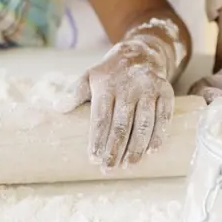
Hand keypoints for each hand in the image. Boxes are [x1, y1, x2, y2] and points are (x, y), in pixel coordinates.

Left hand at [56, 39, 174, 168]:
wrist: (139, 53)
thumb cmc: (109, 74)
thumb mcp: (88, 77)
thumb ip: (74, 94)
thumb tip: (57, 107)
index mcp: (106, 86)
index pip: (101, 118)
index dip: (97, 139)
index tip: (93, 158)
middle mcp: (128, 87)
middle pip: (122, 124)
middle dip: (115, 149)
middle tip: (108, 168)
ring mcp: (148, 89)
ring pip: (143, 122)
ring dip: (137, 146)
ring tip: (129, 165)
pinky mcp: (165, 91)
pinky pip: (164, 115)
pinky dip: (159, 134)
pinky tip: (152, 151)